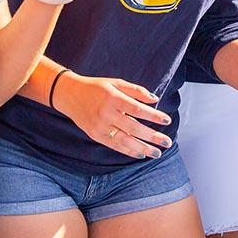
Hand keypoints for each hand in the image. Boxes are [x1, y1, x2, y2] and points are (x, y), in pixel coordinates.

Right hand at [56, 74, 172, 158]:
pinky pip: (114, 146)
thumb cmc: (97, 87)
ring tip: (157, 153)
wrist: (70, 95)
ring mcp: (100, 127)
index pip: (137, 109)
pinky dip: (128, 151)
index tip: (167, 120)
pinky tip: (141, 154)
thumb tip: (155, 99)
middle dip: (152, 136)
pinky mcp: (95, 135)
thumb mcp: (116, 83)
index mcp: (113, 98)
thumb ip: (136, 90)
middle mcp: (106, 114)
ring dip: (143, 148)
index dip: (153, 116)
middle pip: (133, 128)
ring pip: (124, 141)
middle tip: (167, 142)